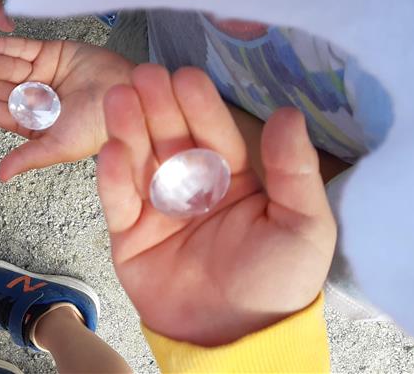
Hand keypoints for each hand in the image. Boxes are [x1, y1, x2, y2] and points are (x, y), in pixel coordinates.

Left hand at [0, 37, 132, 181]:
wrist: (132, 95)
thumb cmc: (101, 127)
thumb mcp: (60, 146)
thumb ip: (28, 157)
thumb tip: (1, 175)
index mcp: (34, 121)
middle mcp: (34, 97)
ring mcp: (42, 74)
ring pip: (6, 66)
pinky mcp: (52, 52)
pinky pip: (23, 48)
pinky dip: (3, 45)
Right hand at [97, 64, 335, 345]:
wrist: (232, 338)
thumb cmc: (276, 283)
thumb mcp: (303, 226)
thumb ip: (294, 170)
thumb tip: (288, 113)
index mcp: (235, 178)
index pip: (215, 133)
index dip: (200, 105)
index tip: (185, 76)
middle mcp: (193, 185)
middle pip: (170, 137)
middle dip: (157, 105)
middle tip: (143, 75)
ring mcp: (157, 207)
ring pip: (139, 159)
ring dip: (128, 128)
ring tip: (117, 98)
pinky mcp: (128, 234)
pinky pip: (117, 200)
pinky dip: (111, 176)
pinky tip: (110, 149)